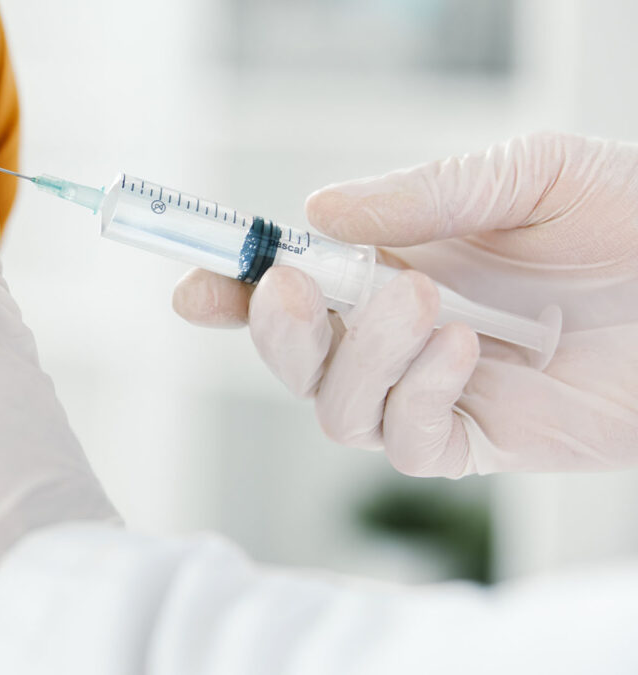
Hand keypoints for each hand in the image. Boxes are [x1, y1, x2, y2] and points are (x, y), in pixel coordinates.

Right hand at [173, 132, 637, 476]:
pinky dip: (415, 399)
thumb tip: (317, 213)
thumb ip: (421, 194)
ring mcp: (433, 391)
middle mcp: (399, 334)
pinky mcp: (478, 440)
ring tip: (420, 301)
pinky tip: (461, 351)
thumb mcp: (524, 175)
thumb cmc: (630, 219)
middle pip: (293, 359)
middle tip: (289, 286)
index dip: (231, 292)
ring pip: (336, 409)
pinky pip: (408, 445)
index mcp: (395, 263)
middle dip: (273, 330)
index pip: (293, 287)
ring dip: (358, 359)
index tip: (193, 287)